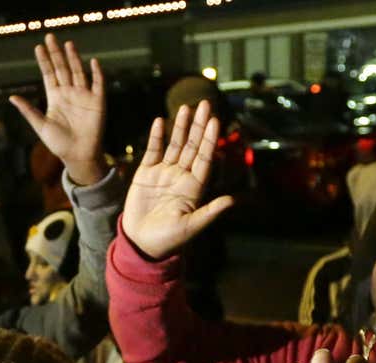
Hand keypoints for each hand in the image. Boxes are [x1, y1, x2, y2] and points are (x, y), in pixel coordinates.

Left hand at [9, 34, 106, 185]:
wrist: (79, 156)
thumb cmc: (59, 143)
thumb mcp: (40, 126)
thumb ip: (28, 111)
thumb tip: (12, 98)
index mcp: (55, 97)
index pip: (49, 74)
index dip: (44, 61)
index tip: (38, 47)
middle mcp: (69, 93)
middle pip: (62, 68)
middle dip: (56, 53)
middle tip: (50, 37)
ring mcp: (84, 96)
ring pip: (78, 72)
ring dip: (74, 58)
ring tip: (68, 44)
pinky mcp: (97, 102)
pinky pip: (98, 84)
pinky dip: (97, 73)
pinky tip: (93, 62)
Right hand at [120, 101, 234, 260]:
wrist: (141, 244)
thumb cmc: (169, 240)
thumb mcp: (192, 226)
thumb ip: (211, 211)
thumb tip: (233, 201)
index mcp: (194, 187)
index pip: (205, 158)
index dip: (210, 140)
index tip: (215, 121)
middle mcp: (181, 176)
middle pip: (193, 146)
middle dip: (199, 126)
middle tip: (206, 104)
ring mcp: (164, 173)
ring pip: (175, 144)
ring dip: (181, 126)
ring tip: (187, 107)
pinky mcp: (146, 173)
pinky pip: (153, 151)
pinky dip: (156, 136)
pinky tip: (160, 121)